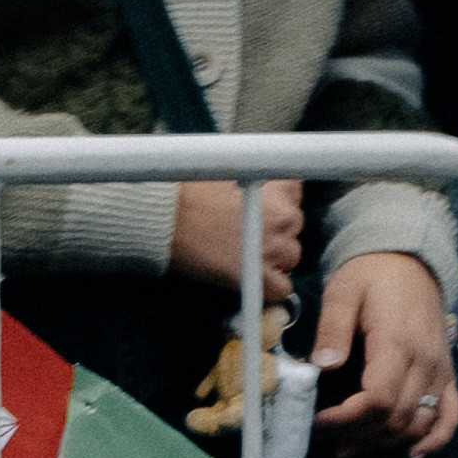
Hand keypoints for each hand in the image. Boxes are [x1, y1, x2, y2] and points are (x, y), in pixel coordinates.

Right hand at [166, 178, 302, 299]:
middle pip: (294, 226)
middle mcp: (282, 217)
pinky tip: (250, 277)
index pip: (295, 192)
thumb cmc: (183, 190)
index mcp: (275, 186)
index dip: (278, 198)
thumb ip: (248, 174)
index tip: (262, 203)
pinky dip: (269, 286)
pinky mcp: (257, 277)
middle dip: (275, 228)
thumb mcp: (222, 169)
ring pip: (291, 257)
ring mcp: (272, 249)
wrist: (162, 217)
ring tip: (244, 252)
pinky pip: (281, 288)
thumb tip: (253, 182)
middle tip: (246, 229)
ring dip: (273, 256)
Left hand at [310, 249, 457, 457]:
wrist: (409, 261)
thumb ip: (332, 329)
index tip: (316, 422)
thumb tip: (322, 366)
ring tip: (347, 448)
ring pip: (419, 424)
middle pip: (396, 418)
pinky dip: (435, 440)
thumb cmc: (372, 274)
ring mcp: (440, 371)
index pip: (377, 400)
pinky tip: (411, 455)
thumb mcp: (342, 291)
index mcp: (397, 343)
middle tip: (322, 437)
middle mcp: (425, 362)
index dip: (345, 420)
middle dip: (356, 435)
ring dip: (384, 442)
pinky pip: (450, 416)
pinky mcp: (446, 374)